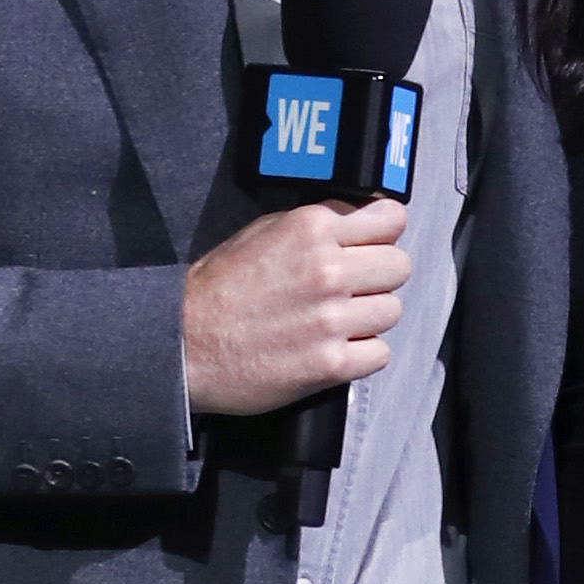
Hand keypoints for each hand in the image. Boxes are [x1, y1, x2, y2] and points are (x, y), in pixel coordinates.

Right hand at [182, 199, 411, 415]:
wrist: (183, 345)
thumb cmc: (219, 289)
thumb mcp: (263, 232)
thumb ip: (317, 225)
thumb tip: (362, 221)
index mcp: (313, 229)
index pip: (392, 220)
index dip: (383, 234)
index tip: (374, 245)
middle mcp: (328, 270)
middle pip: (400, 266)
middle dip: (380, 276)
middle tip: (354, 288)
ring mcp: (332, 319)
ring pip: (392, 310)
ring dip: (370, 317)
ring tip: (337, 321)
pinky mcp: (332, 364)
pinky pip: (380, 353)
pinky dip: (361, 354)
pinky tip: (334, 348)